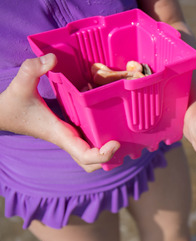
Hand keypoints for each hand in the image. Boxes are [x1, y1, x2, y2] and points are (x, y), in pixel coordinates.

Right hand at [0, 54, 119, 171]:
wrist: (0, 113)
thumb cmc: (11, 103)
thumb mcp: (21, 84)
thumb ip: (32, 69)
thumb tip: (50, 58)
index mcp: (61, 135)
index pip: (85, 156)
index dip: (103, 155)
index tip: (115, 143)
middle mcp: (67, 139)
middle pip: (91, 163)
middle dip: (108, 159)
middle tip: (121, 141)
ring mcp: (67, 137)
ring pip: (89, 157)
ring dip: (104, 152)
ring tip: (119, 134)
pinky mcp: (67, 132)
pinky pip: (86, 144)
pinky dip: (97, 142)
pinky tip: (106, 124)